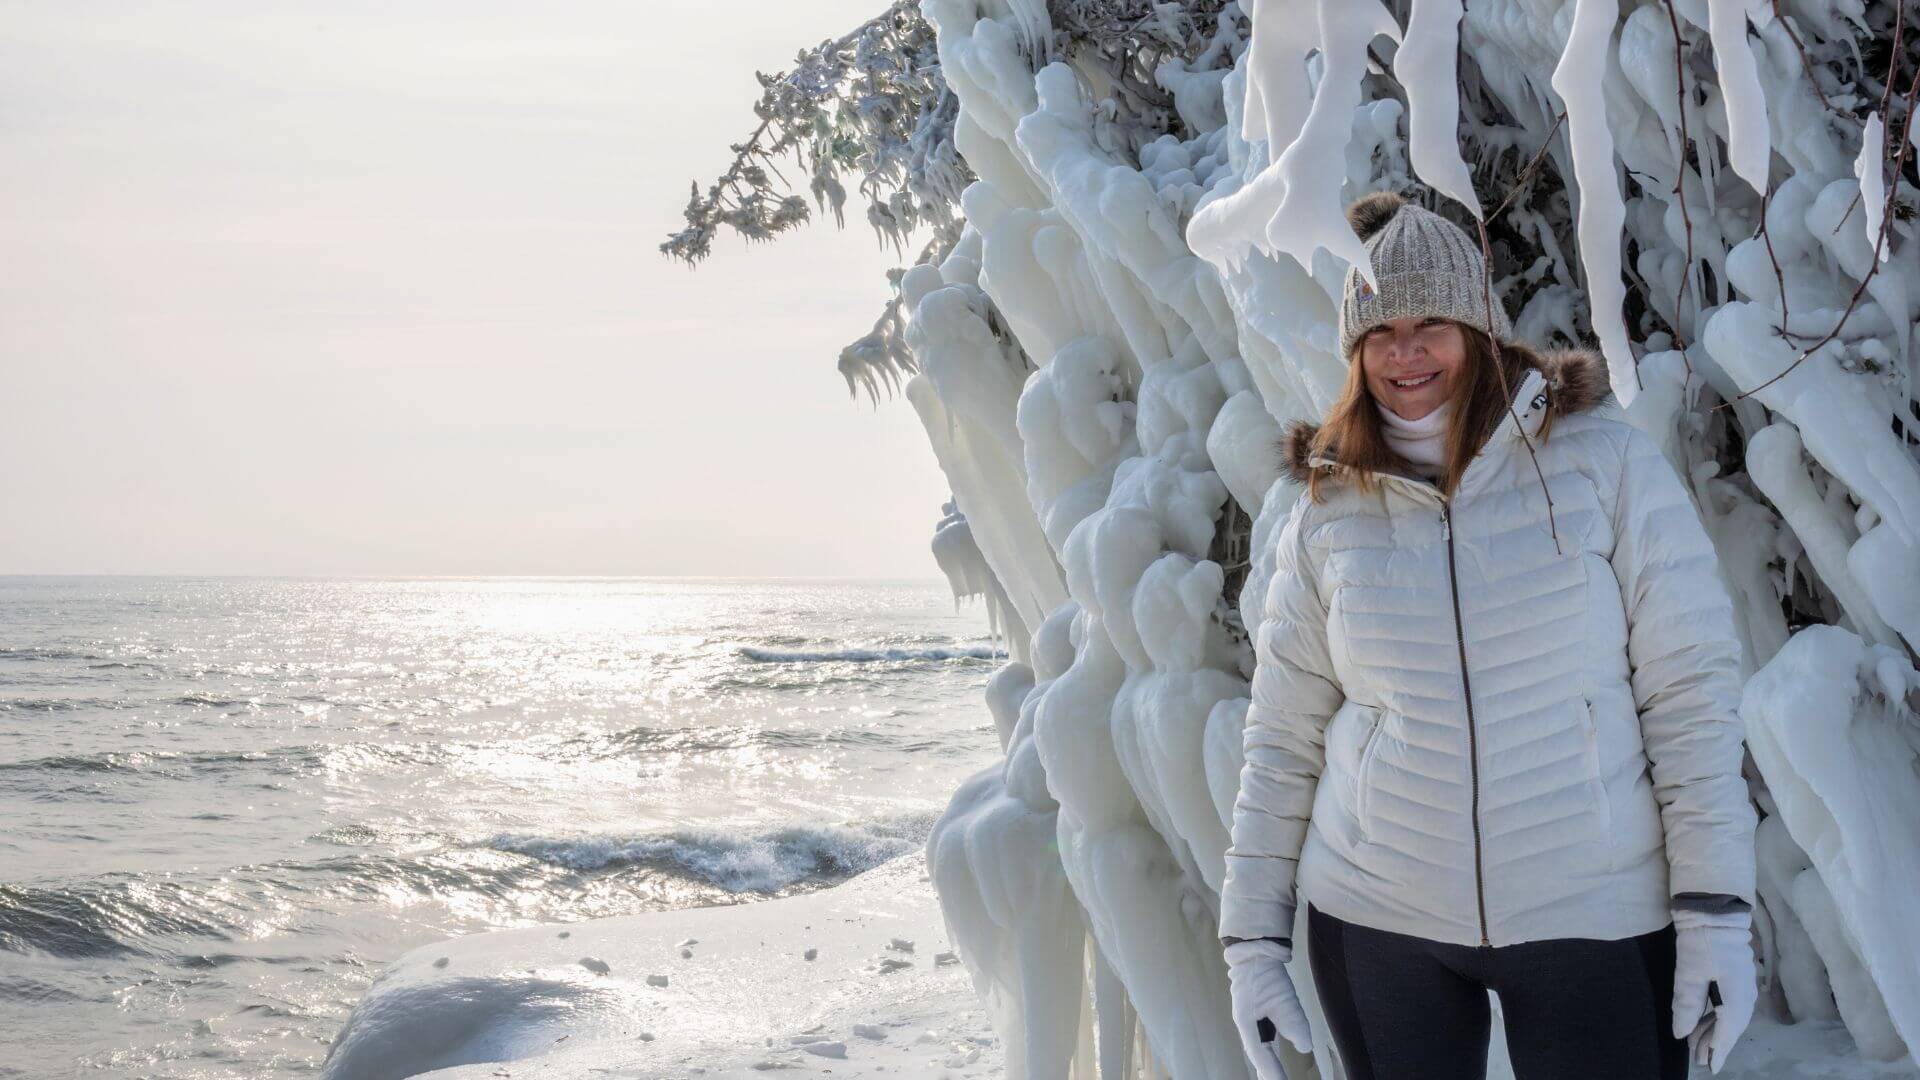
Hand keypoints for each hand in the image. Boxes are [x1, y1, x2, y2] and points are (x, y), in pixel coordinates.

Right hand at [1225, 939, 1311, 1079]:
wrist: (1255, 952)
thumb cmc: (1266, 975)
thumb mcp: (1284, 999)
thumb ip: (1294, 1023)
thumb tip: (1305, 1047)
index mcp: (1247, 1022)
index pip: (1260, 1054)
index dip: (1272, 1071)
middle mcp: (1246, 1023)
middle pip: (1256, 1053)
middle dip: (1267, 1071)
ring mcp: (1248, 1018)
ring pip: (1257, 1046)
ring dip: (1266, 1063)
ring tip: (1273, 1077)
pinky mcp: (1254, 1013)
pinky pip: (1260, 1038)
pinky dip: (1266, 1051)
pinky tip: (1271, 1055)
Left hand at [1671, 912, 1756, 1072]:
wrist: (1715, 911)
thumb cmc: (1701, 941)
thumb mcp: (1689, 973)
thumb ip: (1688, 1005)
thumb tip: (1682, 1033)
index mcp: (1737, 997)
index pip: (1727, 1032)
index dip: (1718, 1051)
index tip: (1710, 1067)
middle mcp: (1746, 995)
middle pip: (1731, 1027)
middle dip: (1715, 1044)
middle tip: (1699, 1059)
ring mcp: (1744, 986)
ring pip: (1731, 1018)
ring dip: (1715, 1032)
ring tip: (1697, 1046)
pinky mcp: (1738, 978)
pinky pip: (1730, 1006)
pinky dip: (1718, 1018)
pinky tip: (1705, 1023)